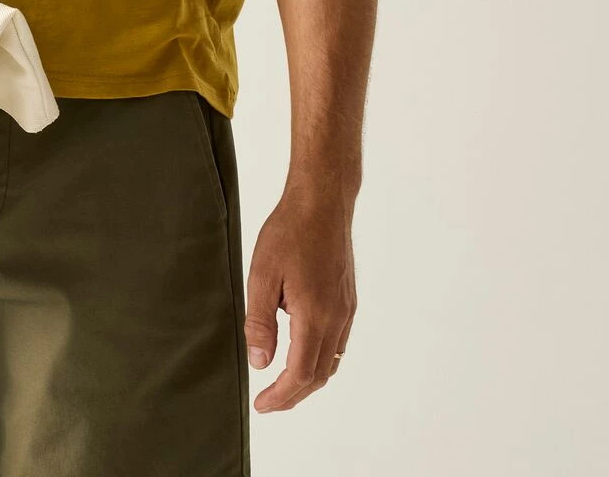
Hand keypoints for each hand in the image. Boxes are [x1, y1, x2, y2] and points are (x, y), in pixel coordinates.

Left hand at [243, 187, 356, 412]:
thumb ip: (260, 322)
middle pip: (319, 375)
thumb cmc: (289, 232)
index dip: (281, 396)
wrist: (322, 202)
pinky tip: (301, 352)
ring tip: (282, 384)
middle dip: (294, 395)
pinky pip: (337, 343)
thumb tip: (260, 363)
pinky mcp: (348, 299)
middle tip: (269, 403)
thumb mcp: (262, 275)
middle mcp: (337, 319)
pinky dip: (319, 359)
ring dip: (308, 379)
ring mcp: (346, 309)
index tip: (261, 405)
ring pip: (331, 361)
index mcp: (315, 316)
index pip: (301, 373)